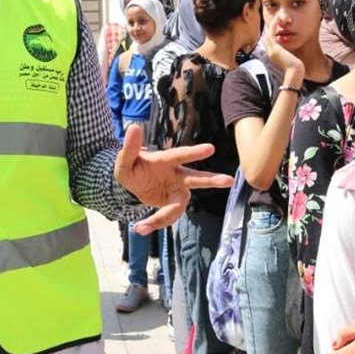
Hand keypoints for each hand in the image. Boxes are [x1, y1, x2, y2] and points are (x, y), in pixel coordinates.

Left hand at [115, 124, 234, 233]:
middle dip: (212, 180)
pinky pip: (168, 216)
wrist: (134, 183)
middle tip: (229, 180)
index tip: (211, 148)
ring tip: (142, 227)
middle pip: (196, 178)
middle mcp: (176, 175)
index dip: (194, 153)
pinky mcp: (174, 203)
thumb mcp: (124, 160)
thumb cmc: (132, 167)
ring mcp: (177, 190)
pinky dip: (155, 222)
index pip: (180, 155)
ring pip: (179, 206)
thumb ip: (129, 147)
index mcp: (165, 161)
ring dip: (164, 217)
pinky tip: (140, 227)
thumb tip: (134, 126)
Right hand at [262, 14, 304, 80]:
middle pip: (267, 37)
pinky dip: (274, 27)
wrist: (294, 71)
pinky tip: (277, 20)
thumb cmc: (294, 67)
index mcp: (273, 55)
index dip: (271, 34)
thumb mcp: (289, 59)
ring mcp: (271, 50)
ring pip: (268, 35)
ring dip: (272, 26)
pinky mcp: (274, 48)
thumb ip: (288, 54)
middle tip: (275, 20)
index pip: (269, 43)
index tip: (275, 28)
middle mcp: (270, 52)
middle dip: (270, 29)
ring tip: (276, 18)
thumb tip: (291, 52)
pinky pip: (272, 34)